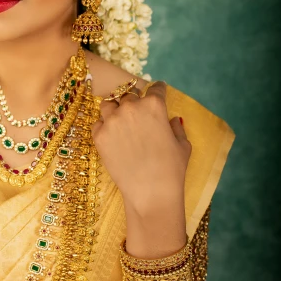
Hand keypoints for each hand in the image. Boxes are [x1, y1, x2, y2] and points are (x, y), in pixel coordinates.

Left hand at [91, 81, 191, 215]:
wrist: (151, 192)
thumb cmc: (172, 169)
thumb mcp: (183, 144)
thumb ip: (176, 127)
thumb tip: (171, 119)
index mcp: (154, 104)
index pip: (156, 87)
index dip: (158, 90)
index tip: (157, 92)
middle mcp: (131, 107)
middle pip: (129, 95)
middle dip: (134, 102)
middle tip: (137, 115)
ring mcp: (112, 120)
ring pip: (109, 105)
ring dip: (114, 110)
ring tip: (120, 122)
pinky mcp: (99, 136)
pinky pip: (97, 123)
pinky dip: (103, 127)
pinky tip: (111, 137)